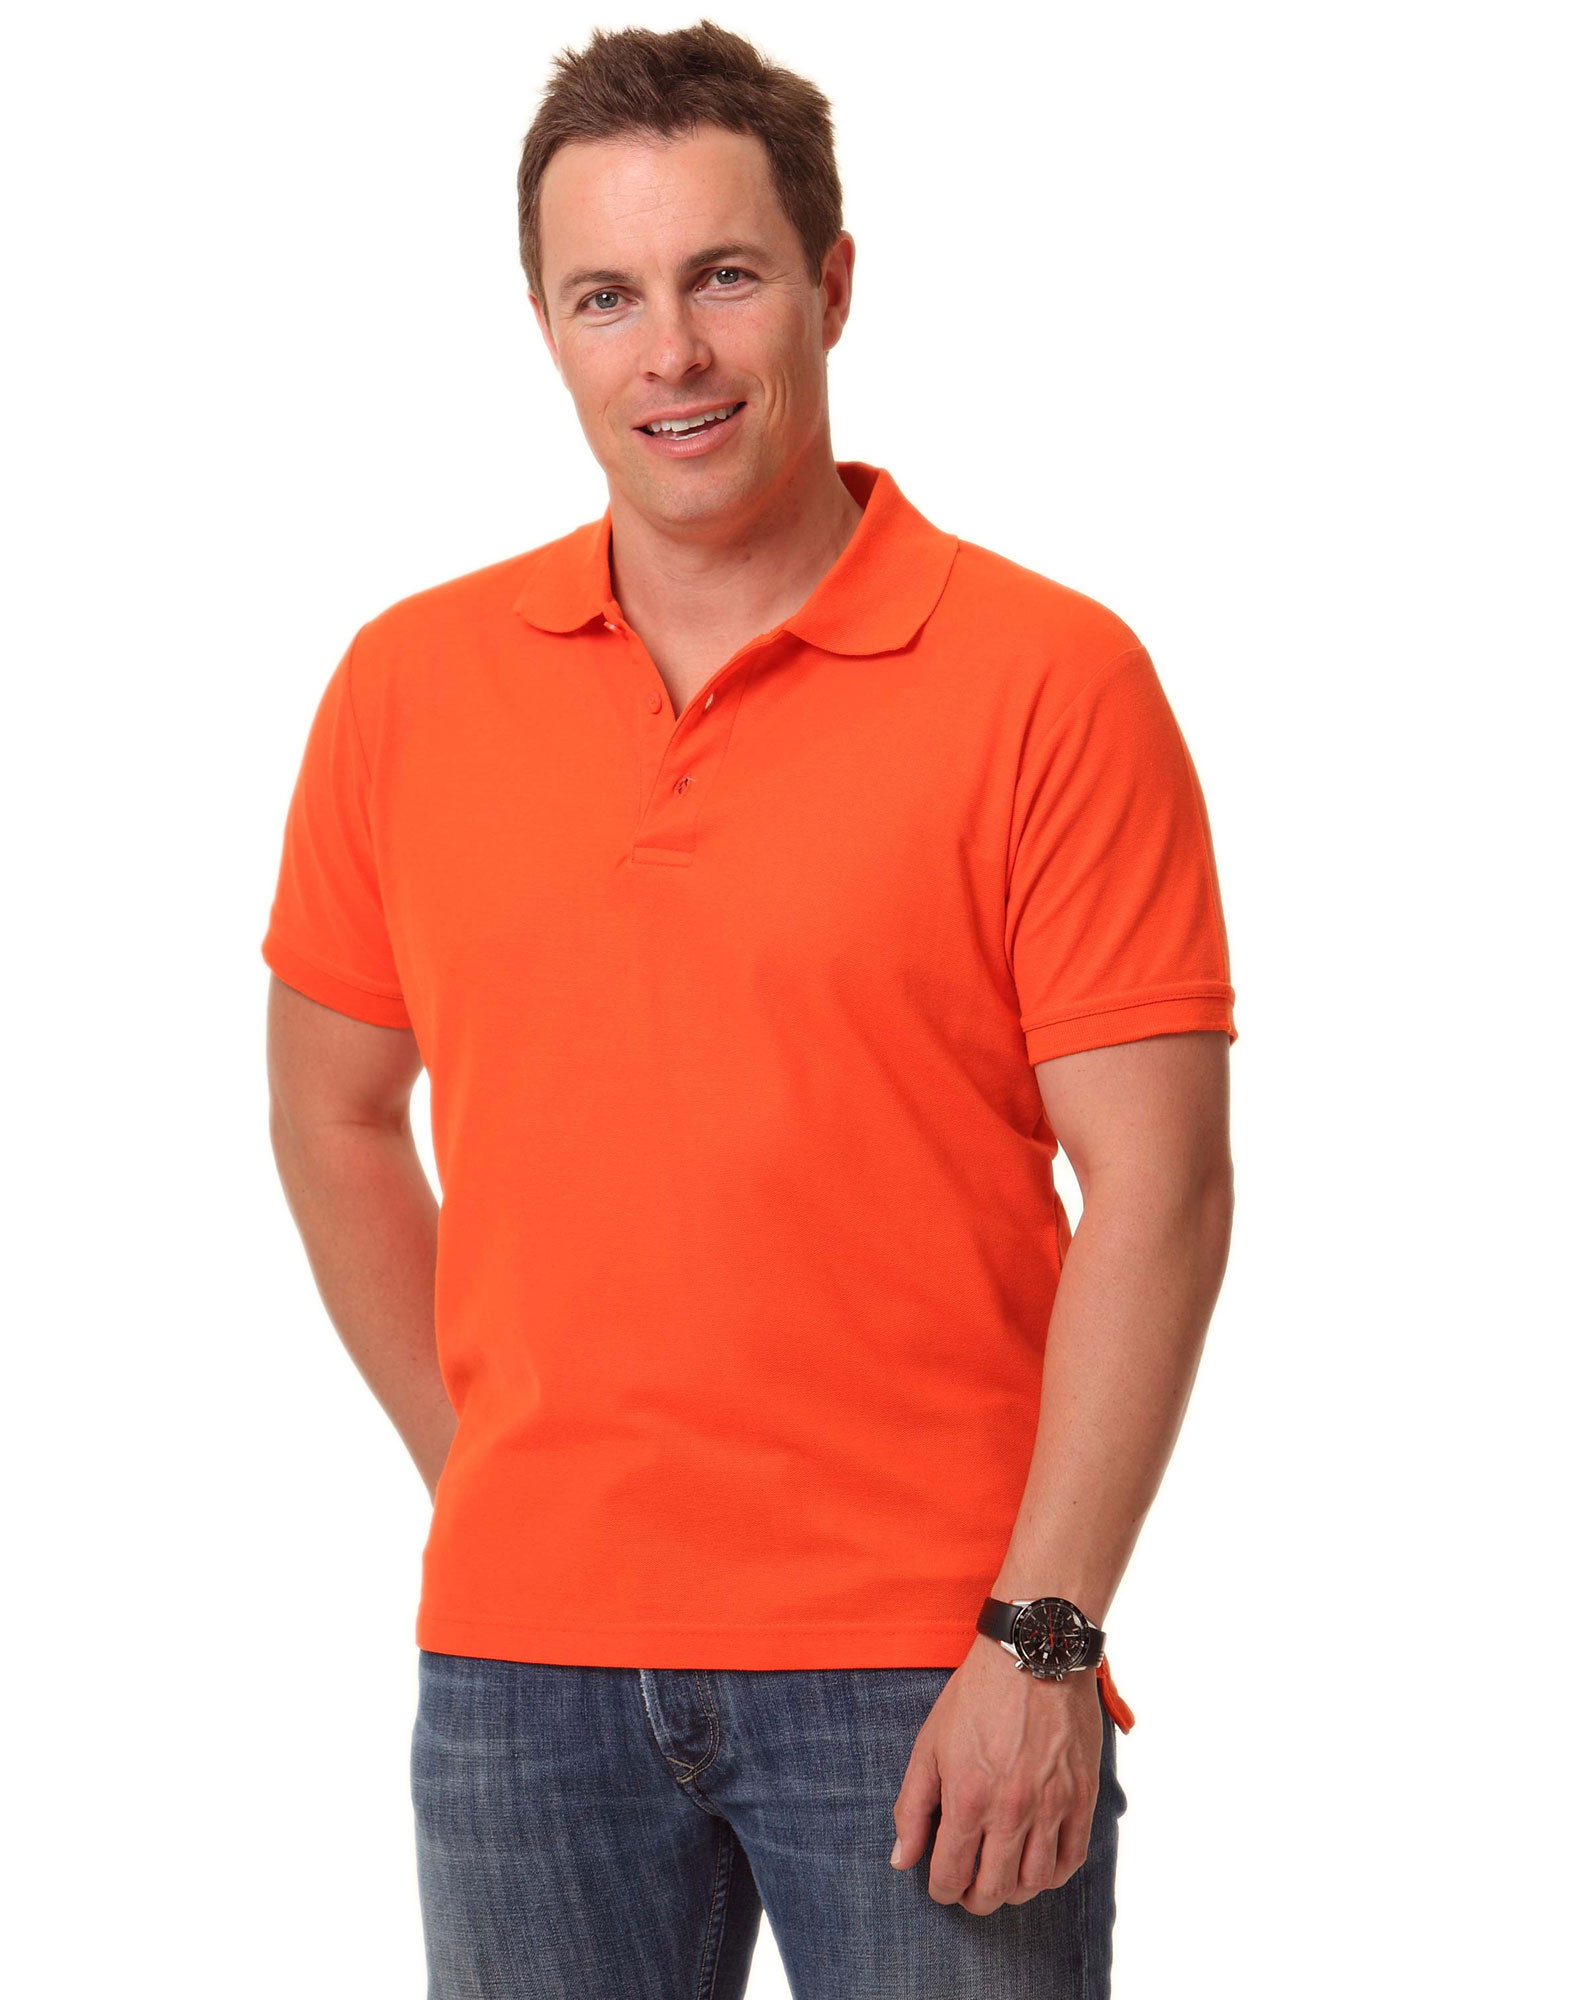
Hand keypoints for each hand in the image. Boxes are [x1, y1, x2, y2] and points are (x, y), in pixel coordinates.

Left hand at [889, 1634, 1102, 1914]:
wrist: (1032, 1655)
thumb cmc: (976, 1696)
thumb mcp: (929, 1745)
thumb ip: (912, 1806)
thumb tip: (901, 1860)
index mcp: (967, 1797)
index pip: (950, 1875)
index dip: (941, 1890)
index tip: (941, 1883)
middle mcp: (1011, 1810)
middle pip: (993, 1890)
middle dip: (975, 1899)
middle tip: (969, 1889)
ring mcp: (1051, 1806)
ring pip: (1034, 1884)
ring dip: (1013, 1892)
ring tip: (1001, 1877)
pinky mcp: (1082, 1796)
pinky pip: (1072, 1860)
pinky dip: (1053, 1875)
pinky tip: (1036, 1865)